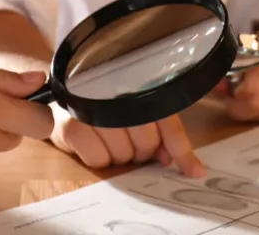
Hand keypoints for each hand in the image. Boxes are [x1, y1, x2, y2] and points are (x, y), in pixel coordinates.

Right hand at [49, 105, 204, 175]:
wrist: (63, 90)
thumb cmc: (104, 100)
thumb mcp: (135, 107)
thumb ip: (158, 129)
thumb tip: (170, 159)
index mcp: (143, 87)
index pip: (169, 125)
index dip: (183, 152)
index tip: (196, 171)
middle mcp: (120, 95)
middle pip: (147, 143)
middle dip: (142, 150)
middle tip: (128, 139)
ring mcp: (95, 110)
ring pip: (124, 154)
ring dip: (119, 154)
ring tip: (108, 136)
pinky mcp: (73, 126)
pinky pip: (99, 160)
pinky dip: (98, 158)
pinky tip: (93, 141)